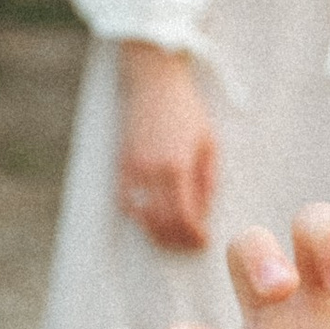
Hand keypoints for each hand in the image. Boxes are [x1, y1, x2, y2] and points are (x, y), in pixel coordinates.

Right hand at [116, 42, 217, 250]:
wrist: (154, 83)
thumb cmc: (187, 111)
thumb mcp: (208, 144)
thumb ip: (207, 181)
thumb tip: (203, 213)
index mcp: (177, 166)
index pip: (184, 216)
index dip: (194, 235)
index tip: (203, 241)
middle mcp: (151, 171)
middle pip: (161, 222)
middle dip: (177, 240)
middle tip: (190, 245)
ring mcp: (132, 169)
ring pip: (141, 216)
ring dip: (157, 233)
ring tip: (173, 238)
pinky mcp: (121, 165)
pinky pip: (126, 202)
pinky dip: (137, 216)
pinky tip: (149, 219)